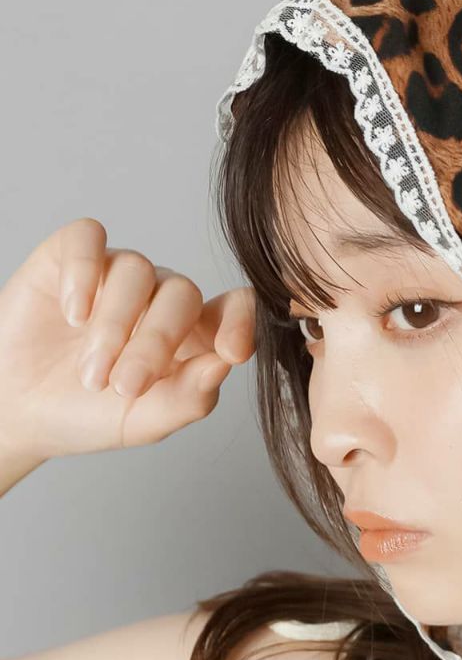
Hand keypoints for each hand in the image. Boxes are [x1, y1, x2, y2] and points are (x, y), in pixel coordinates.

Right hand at [0, 216, 254, 463]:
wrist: (18, 410)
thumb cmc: (89, 414)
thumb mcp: (144, 421)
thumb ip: (190, 398)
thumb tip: (225, 364)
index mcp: (192, 335)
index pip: (233, 309)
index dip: (241, 321)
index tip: (233, 351)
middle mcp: (160, 297)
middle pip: (181, 294)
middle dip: (156, 343)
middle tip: (124, 387)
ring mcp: (118, 274)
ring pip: (136, 271)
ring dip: (114, 326)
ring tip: (91, 373)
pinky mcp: (71, 254)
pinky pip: (89, 238)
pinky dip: (84, 274)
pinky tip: (74, 315)